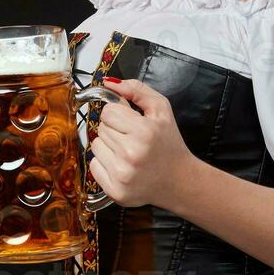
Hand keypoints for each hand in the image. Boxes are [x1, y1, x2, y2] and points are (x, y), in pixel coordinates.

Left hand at [86, 77, 191, 208]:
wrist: (179, 181)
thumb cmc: (169, 144)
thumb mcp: (161, 110)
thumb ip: (136, 90)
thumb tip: (109, 83)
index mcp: (144, 132)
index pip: (108, 112)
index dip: (119, 115)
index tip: (131, 122)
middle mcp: (132, 154)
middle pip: (100, 128)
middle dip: (115, 130)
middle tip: (133, 139)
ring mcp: (122, 175)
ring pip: (95, 145)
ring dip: (109, 146)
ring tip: (128, 153)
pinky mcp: (115, 191)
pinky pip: (94, 166)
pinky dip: (105, 164)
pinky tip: (123, 166)